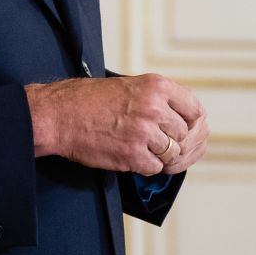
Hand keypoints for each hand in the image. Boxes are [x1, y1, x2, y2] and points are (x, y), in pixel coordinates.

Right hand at [25, 72, 208, 175]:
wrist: (60, 115)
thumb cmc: (90, 100)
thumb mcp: (131, 86)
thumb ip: (159, 99)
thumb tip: (184, 118)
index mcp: (157, 87)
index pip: (195, 110)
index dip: (193, 124)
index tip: (187, 131)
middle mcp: (154, 108)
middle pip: (185, 135)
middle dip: (177, 143)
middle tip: (166, 147)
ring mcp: (144, 133)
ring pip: (172, 154)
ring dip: (163, 157)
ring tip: (149, 153)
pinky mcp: (131, 155)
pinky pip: (154, 168)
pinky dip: (147, 167)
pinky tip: (136, 159)